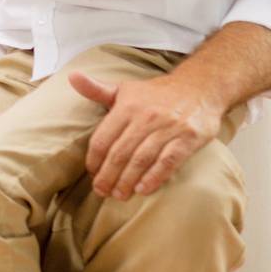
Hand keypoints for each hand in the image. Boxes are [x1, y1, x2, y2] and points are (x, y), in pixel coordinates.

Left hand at [71, 69, 223, 197]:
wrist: (199, 87)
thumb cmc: (156, 93)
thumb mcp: (124, 88)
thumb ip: (97, 89)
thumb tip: (72, 77)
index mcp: (126, 107)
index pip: (103, 137)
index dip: (95, 158)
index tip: (91, 173)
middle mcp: (145, 117)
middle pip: (120, 152)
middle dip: (108, 175)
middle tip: (101, 191)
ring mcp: (168, 128)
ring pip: (142, 159)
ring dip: (128, 180)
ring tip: (119, 195)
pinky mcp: (188, 138)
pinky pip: (169, 161)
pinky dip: (155, 176)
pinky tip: (143, 189)